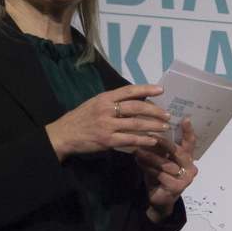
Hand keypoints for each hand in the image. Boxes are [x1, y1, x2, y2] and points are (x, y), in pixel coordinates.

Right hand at [46, 84, 169, 161]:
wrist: (63, 134)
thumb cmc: (81, 119)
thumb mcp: (94, 104)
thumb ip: (112, 102)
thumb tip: (135, 100)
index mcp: (104, 98)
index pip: (128, 91)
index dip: (146, 89)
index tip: (161, 90)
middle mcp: (106, 109)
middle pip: (136, 107)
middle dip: (155, 111)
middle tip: (167, 115)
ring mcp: (107, 125)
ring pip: (136, 124)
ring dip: (153, 126)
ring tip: (165, 127)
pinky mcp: (107, 140)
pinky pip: (130, 139)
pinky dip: (143, 140)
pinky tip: (153, 141)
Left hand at [136, 119, 198, 220]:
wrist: (159, 199)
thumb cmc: (160, 176)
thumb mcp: (160, 159)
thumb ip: (158, 148)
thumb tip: (147, 128)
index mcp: (188, 158)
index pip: (190, 143)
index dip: (189, 131)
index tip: (185, 118)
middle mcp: (191, 167)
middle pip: (178, 151)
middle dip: (163, 143)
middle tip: (150, 135)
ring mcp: (185, 178)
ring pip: (166, 163)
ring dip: (151, 156)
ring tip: (138, 151)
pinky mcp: (176, 187)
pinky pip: (160, 174)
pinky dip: (148, 168)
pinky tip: (139, 164)